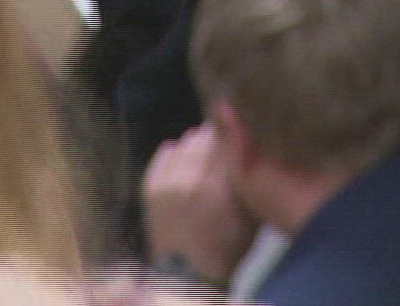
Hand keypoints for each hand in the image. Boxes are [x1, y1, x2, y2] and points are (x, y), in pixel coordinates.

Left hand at [141, 124, 257, 287]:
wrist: (187, 273)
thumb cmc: (227, 249)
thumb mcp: (250, 219)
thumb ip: (247, 184)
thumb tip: (247, 151)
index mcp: (220, 190)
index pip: (226, 147)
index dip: (232, 135)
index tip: (237, 127)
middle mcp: (191, 181)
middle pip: (203, 143)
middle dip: (213, 136)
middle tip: (221, 131)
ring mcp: (167, 184)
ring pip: (182, 147)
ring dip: (193, 142)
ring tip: (201, 139)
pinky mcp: (150, 189)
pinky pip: (161, 159)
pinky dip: (171, 152)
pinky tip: (176, 147)